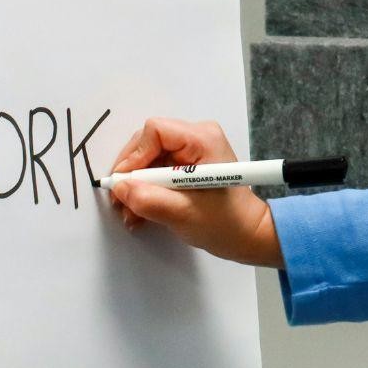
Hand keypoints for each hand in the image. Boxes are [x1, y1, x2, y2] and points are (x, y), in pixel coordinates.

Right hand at [104, 117, 281, 268]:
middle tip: (120, 201)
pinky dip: (146, 190)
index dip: (135, 156)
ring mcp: (191, 151)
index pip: (155, 132)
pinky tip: (140, 212)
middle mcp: (197, 137)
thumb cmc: (226, 224)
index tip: (124, 184)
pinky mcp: (186, 165)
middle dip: (132, 175)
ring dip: (136, 187)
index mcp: (203, 139)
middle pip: (148, 144)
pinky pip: (156, 170)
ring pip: (149, 159)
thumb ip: (149, 200)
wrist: (248, 236)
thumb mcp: (183, 214)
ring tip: (130, 214)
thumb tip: (119, 189)